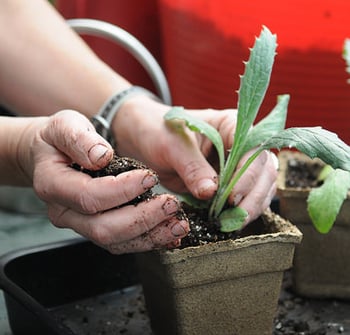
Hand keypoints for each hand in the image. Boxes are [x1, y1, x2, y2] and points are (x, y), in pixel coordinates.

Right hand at [19, 110, 188, 253]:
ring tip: (178, 224)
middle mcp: (65, 212)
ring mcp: (81, 224)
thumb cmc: (58, 140)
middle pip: (104, 229)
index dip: (122, 190)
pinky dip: (149, 239)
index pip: (90, 196)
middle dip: (142, 219)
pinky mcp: (97, 227)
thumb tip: (102, 156)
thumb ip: (80, 139)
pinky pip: (123, 242)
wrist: (50, 156)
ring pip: (115, 242)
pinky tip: (170, 233)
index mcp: (53, 185)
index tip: (150, 177)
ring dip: (150, 236)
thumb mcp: (65, 125)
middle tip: (171, 204)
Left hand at [114, 97, 277, 224]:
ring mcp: (234, 165)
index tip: (232, 196)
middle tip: (237, 217)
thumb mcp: (172, 145)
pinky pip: (243, 198)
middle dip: (254, 195)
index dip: (249, 174)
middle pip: (264, 170)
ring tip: (233, 223)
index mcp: (230, 125)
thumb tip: (211, 193)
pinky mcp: (225, 183)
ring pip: (259, 187)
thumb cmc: (157, 131)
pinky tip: (228, 222)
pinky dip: (239, 211)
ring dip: (251, 206)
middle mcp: (239, 144)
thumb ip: (192, 167)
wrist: (145, 140)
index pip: (254, 149)